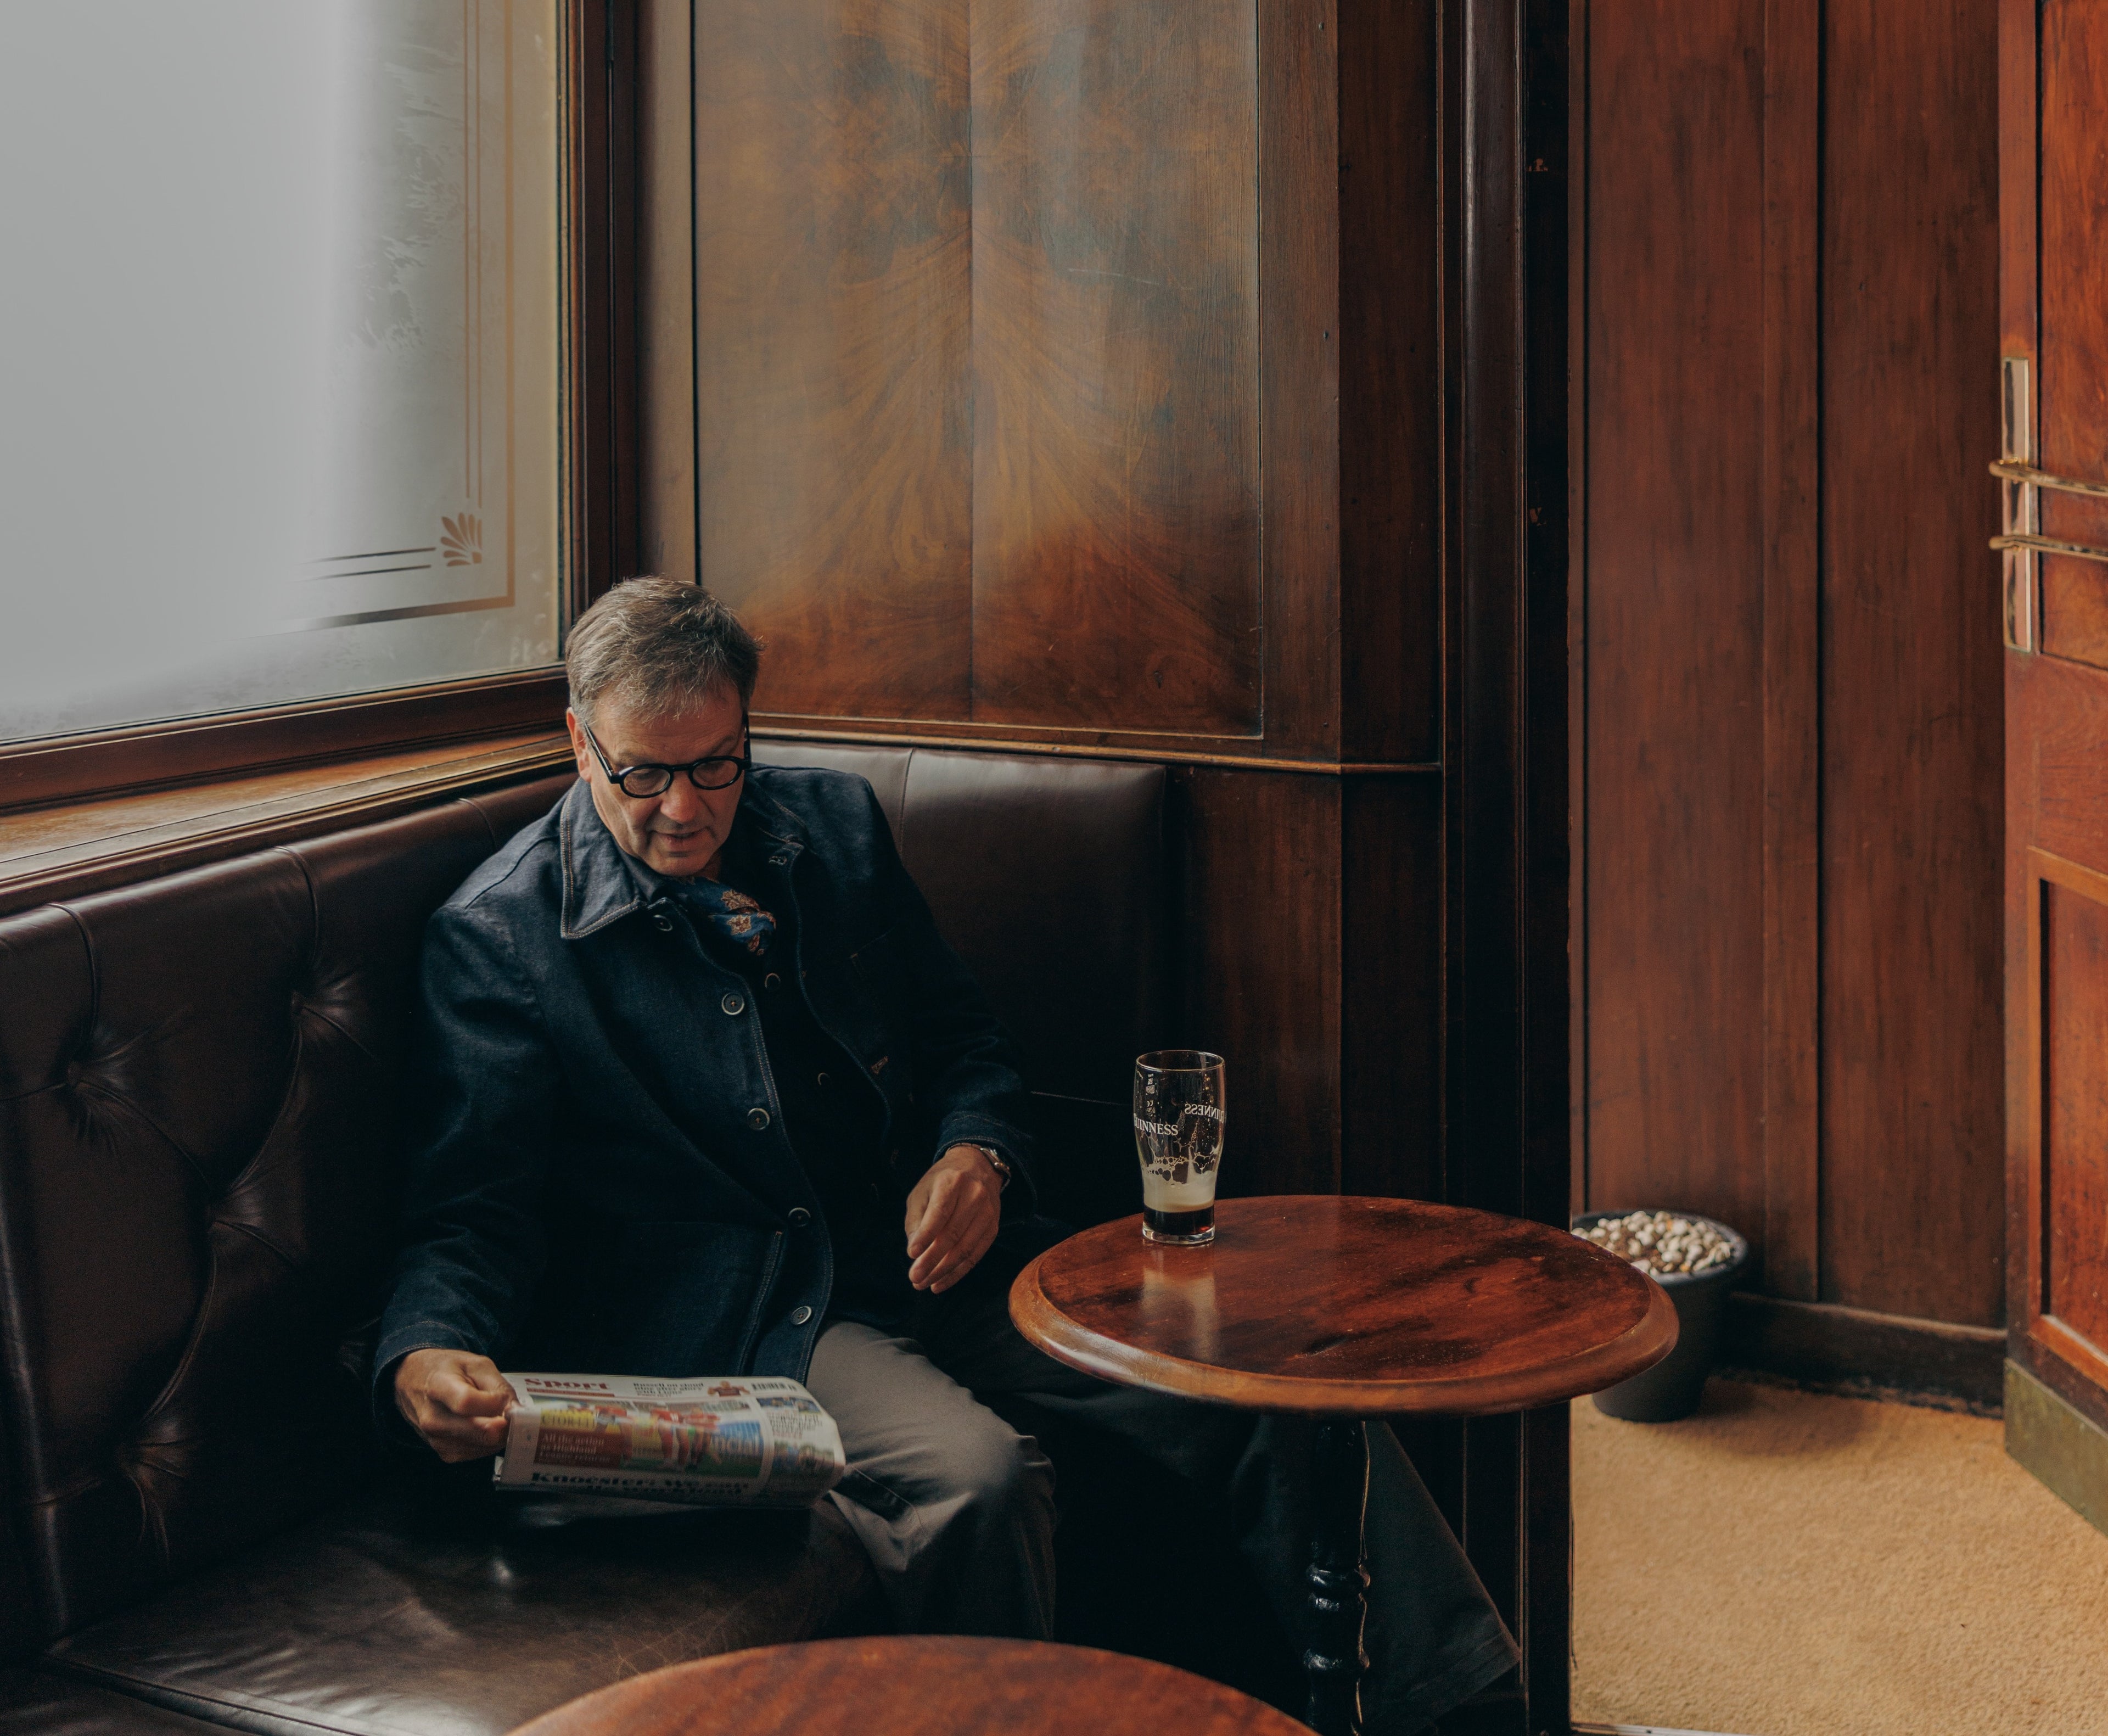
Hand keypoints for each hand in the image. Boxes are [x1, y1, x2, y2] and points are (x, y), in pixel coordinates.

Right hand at [394, 1348, 514, 1462]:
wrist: (416, 1382)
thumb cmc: (448, 1370)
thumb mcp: (477, 1365)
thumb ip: (498, 1387)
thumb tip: (514, 1411)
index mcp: (439, 1387)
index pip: (467, 1403)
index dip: (495, 1404)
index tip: (508, 1401)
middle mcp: (433, 1418)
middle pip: (480, 1432)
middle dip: (505, 1424)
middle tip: (511, 1412)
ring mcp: (436, 1439)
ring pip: (483, 1446)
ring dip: (497, 1434)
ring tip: (493, 1415)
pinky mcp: (443, 1453)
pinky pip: (477, 1453)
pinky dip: (487, 1442)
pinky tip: (484, 1426)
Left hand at [904, 1145, 1004, 1293]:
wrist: (977, 1166)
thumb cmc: (942, 1181)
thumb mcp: (922, 1191)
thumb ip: (916, 1220)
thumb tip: (914, 1253)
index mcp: (952, 1182)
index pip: (940, 1213)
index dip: (926, 1235)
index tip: (911, 1254)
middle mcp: (974, 1196)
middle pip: (953, 1235)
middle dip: (932, 1261)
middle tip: (915, 1278)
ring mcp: (987, 1213)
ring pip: (965, 1249)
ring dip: (943, 1272)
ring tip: (924, 1284)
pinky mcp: (993, 1228)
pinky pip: (975, 1256)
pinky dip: (957, 1272)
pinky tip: (941, 1282)